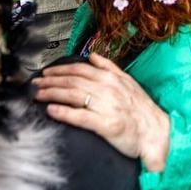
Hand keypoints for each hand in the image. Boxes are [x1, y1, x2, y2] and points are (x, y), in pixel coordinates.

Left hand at [33, 53, 171, 171]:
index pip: (80, 69)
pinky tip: (51, 110)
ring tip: (37, 95)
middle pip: (72, 81)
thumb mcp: (128, 82)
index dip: (60, 70)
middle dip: (50, 81)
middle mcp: (108, 89)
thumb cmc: (141, 110)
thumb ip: (109, 67)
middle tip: (34, 83)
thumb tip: (92, 56)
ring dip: (51, 93)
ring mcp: (107, 106)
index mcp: (112, 78)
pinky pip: (80, 116)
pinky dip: (63, 112)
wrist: (156, 133)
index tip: (46, 73)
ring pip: (73, 95)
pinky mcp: (106, 125)